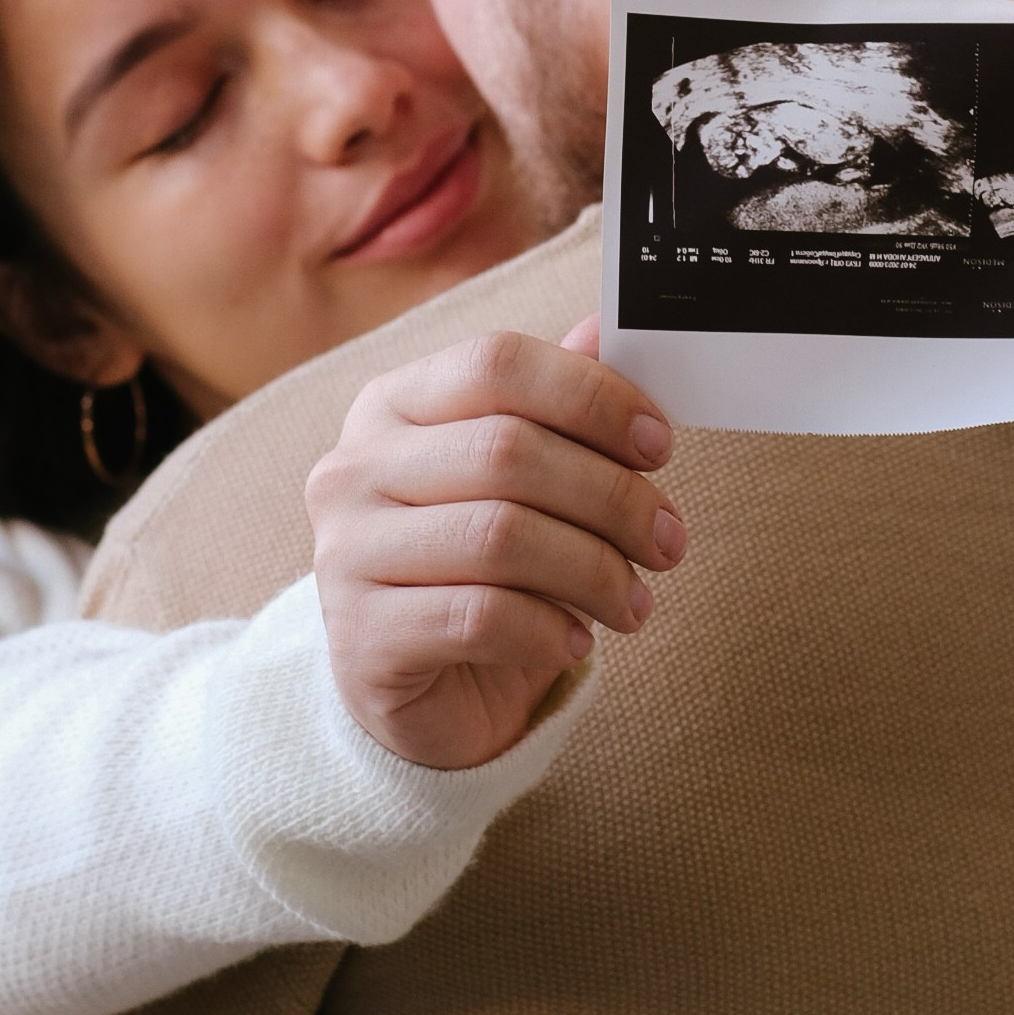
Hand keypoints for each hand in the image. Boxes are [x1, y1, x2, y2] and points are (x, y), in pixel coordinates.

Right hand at [305, 329, 685, 770]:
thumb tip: (604, 327)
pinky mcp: (363, 638)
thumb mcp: (521, 480)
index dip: (591, 396)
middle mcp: (355, 468)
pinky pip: (479, 617)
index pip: (495, 362)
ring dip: (593, 571)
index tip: (658, 444)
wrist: (422, 687)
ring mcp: (346, 553)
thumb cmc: (479, 568)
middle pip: (507, 451)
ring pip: (499, 537)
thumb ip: (555, 405)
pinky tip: (576, 640)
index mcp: (393, 404)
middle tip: (667, 540)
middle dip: (611, 497)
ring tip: (633, 600)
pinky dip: (548, 629)